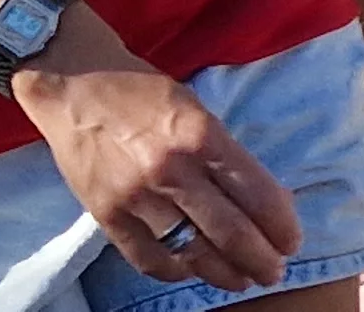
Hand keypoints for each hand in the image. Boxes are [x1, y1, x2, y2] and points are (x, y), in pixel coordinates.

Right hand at [10, 10, 300, 292]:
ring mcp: (136, 196)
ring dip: (223, 273)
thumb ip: (223, 152)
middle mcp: (171, 169)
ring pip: (192, 251)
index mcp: (200, 134)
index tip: (291, 241)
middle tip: (274, 271)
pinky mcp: (106, 215)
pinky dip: (175, 270)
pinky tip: (192, 270)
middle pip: (229, 231)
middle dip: (260, 259)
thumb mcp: (194, 107)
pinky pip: (149, 258)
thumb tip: (258, 198)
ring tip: (240, 279)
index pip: (255, 192)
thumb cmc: (141, 91)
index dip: (280, 225)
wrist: (73, 85)